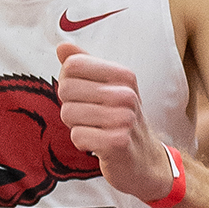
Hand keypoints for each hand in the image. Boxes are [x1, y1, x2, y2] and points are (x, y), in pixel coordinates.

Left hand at [56, 41, 174, 202]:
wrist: (145, 161)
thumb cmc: (122, 120)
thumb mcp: (109, 88)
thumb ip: (85, 65)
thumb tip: (62, 46)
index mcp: (123, 75)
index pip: (72, 65)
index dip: (69, 82)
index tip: (84, 95)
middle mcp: (126, 94)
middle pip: (66, 89)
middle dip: (70, 106)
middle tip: (90, 116)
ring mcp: (124, 118)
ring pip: (68, 113)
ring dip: (76, 126)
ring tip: (95, 130)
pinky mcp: (117, 142)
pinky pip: (77, 136)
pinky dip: (82, 143)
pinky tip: (98, 144)